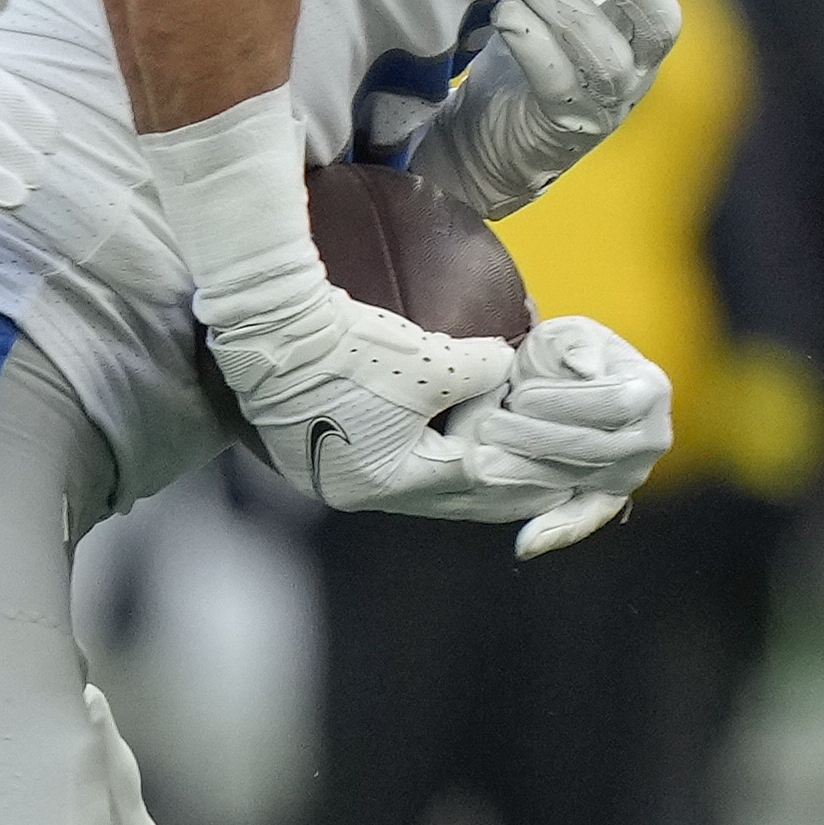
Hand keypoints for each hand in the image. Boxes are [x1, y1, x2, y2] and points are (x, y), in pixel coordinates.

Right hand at [209, 281, 524, 516]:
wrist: (268, 325)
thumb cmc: (348, 347)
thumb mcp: (432, 360)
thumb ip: (484, 371)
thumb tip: (506, 370)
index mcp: (385, 481)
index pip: (471, 482)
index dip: (519, 472)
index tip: (556, 466)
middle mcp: (356, 490)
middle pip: (443, 498)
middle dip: (494, 491)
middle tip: (541, 486)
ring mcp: (329, 475)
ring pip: (413, 486)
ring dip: (455, 477)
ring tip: (495, 468)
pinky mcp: (313, 453)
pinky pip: (385, 467)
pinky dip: (421, 460)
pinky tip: (438, 447)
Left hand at [406, 0, 684, 221]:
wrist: (487, 136)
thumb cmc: (532, 55)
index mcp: (637, 31)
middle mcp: (632, 68)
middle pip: (661, 25)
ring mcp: (600, 102)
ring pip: (607, 57)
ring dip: (570, 11)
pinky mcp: (559, 125)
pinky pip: (558, 85)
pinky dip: (534, 45)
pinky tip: (508, 16)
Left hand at [460, 316, 673, 556]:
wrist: (550, 385)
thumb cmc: (560, 354)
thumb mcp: (566, 335)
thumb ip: (576, 345)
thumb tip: (587, 368)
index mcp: (650, 389)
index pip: (614, 403)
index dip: (567, 401)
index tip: (521, 396)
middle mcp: (652, 436)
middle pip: (596, 446)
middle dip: (538, 437)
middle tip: (489, 429)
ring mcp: (631, 472)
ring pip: (581, 478)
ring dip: (532, 474)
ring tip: (484, 463)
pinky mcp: (607, 498)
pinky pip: (585, 518)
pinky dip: (557, 531)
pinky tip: (525, 543)